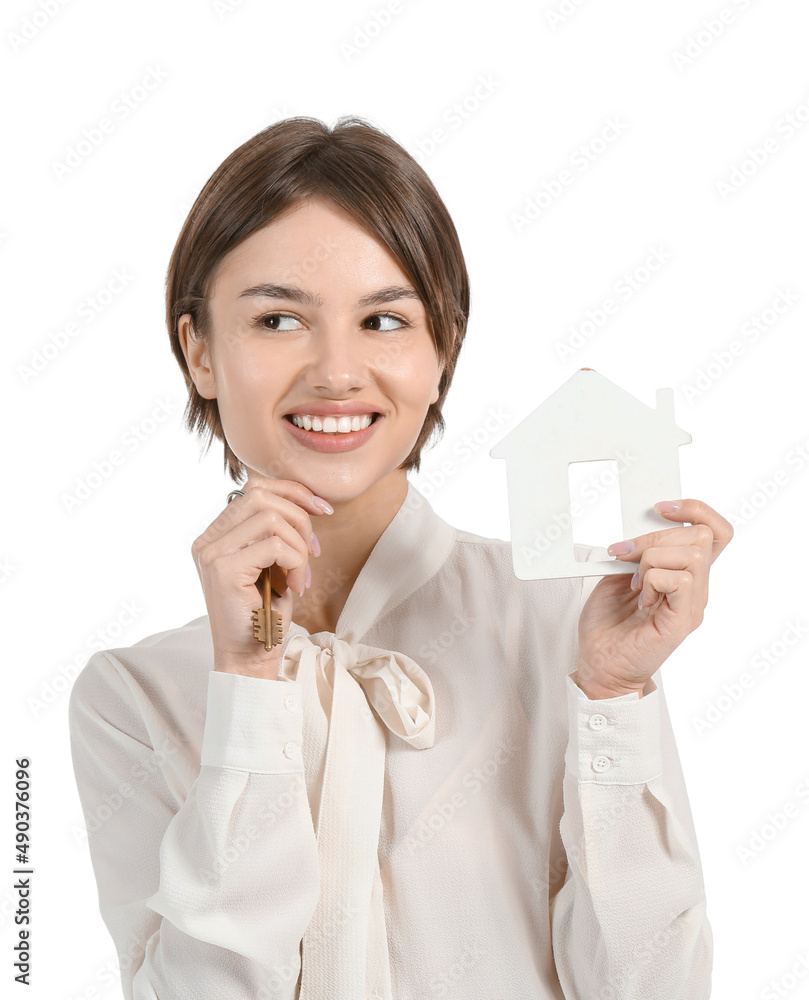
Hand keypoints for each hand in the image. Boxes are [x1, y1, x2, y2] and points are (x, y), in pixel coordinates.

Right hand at [190, 474, 331, 677]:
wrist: (249, 657)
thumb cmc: (264, 613)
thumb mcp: (272, 563)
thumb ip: (275, 532)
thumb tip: (306, 499)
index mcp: (216, 535)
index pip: (253, 489)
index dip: (293, 492)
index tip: (322, 510)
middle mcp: (208, 541)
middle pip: (261, 496)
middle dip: (300, 517)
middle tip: (314, 550)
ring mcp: (212, 554)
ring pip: (271, 518)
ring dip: (299, 545)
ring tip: (302, 574)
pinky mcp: (224, 570)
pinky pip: (276, 546)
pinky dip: (296, 563)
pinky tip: (295, 587)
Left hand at [574, 498, 733, 698]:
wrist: (598, 665)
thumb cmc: (607, 625)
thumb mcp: (616, 573)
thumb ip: (634, 550)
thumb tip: (636, 524)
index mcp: (684, 573)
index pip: (714, 531)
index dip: (695, 510)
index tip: (659, 507)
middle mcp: (695, 588)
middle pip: (701, 535)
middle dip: (655, 535)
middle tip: (625, 555)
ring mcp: (692, 604)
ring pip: (693, 554)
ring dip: (652, 560)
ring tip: (634, 583)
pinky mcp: (682, 621)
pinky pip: (681, 580)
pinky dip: (653, 580)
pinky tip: (640, 598)